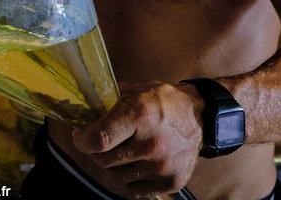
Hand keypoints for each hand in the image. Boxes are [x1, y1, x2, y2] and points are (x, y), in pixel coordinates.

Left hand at [71, 82, 203, 196]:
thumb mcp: (134, 91)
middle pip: (104, 160)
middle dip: (95, 152)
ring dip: (113, 165)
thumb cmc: (162, 101)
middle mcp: (151, 144)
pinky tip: (134, 162)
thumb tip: (80, 112)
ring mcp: (163, 166)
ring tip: (121, 150)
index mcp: (139, 116)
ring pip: (117, 176)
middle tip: (99, 143)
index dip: (82, 141)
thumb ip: (107, 104)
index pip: (99, 139)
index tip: (79, 136)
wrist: (200, 116)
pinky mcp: (171, 182)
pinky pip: (134, 189)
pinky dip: (129, 177)